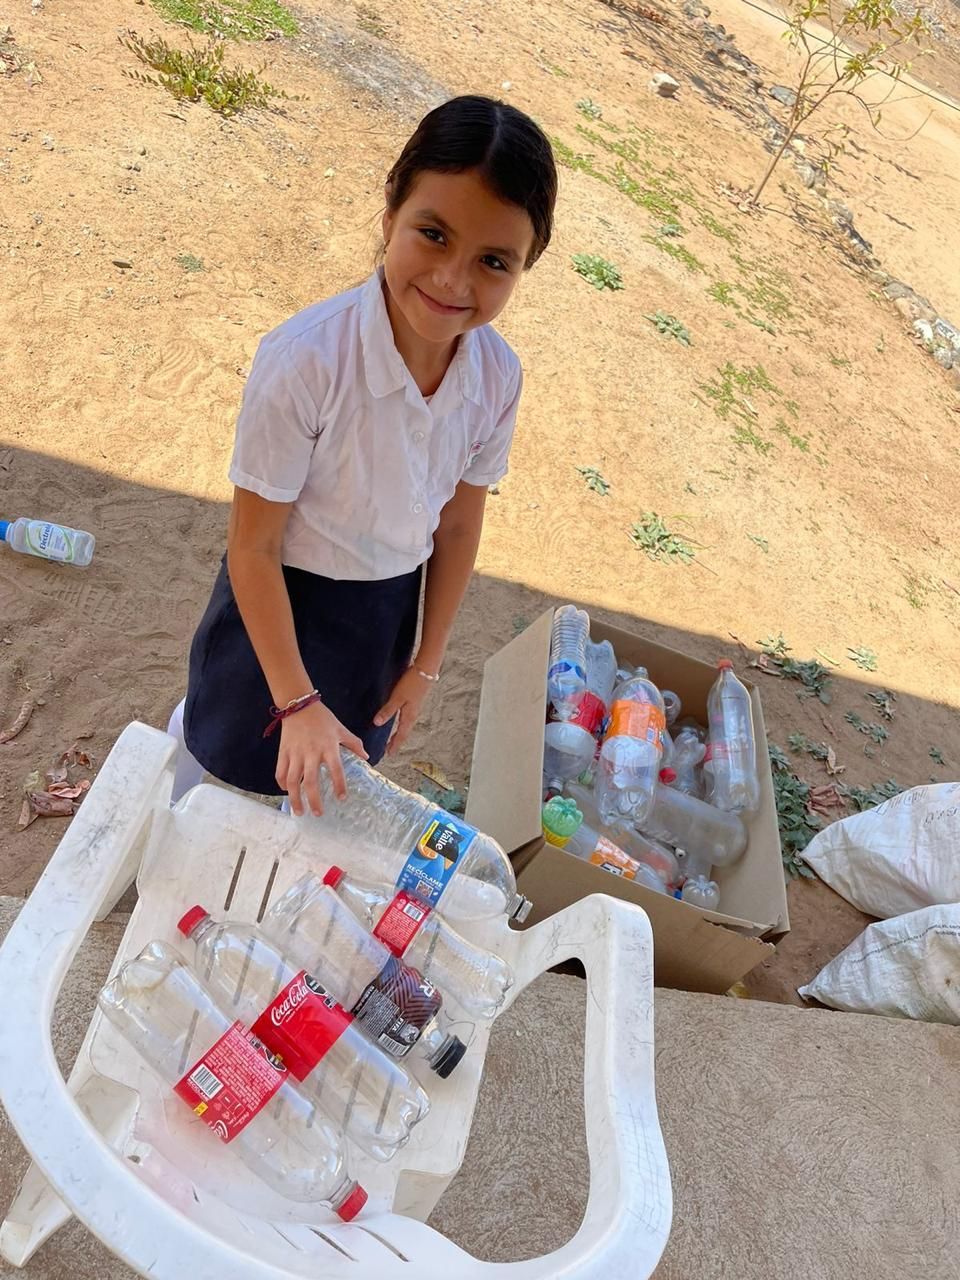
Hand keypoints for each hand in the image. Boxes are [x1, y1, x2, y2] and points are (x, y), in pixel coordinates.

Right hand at [276, 700, 367, 816]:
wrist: (299, 705)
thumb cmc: (323, 718)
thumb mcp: (341, 729)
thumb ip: (353, 744)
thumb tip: (366, 757)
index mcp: (328, 747)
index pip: (335, 770)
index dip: (339, 785)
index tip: (341, 799)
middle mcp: (311, 753)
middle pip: (310, 781)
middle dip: (313, 799)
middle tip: (318, 814)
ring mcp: (295, 753)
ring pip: (292, 780)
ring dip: (295, 798)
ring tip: (299, 812)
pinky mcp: (283, 752)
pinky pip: (280, 771)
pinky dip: (282, 784)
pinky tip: (286, 792)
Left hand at [374, 667, 432, 755]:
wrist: (426, 672)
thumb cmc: (412, 684)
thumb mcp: (397, 698)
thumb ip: (387, 710)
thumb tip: (377, 724)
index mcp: (409, 716)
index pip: (401, 735)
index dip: (394, 745)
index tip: (389, 754)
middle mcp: (413, 715)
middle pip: (404, 733)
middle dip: (397, 742)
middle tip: (389, 750)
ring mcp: (415, 709)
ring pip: (406, 726)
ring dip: (400, 734)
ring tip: (393, 739)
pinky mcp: (414, 703)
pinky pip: (408, 719)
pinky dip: (403, 725)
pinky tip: (400, 722)